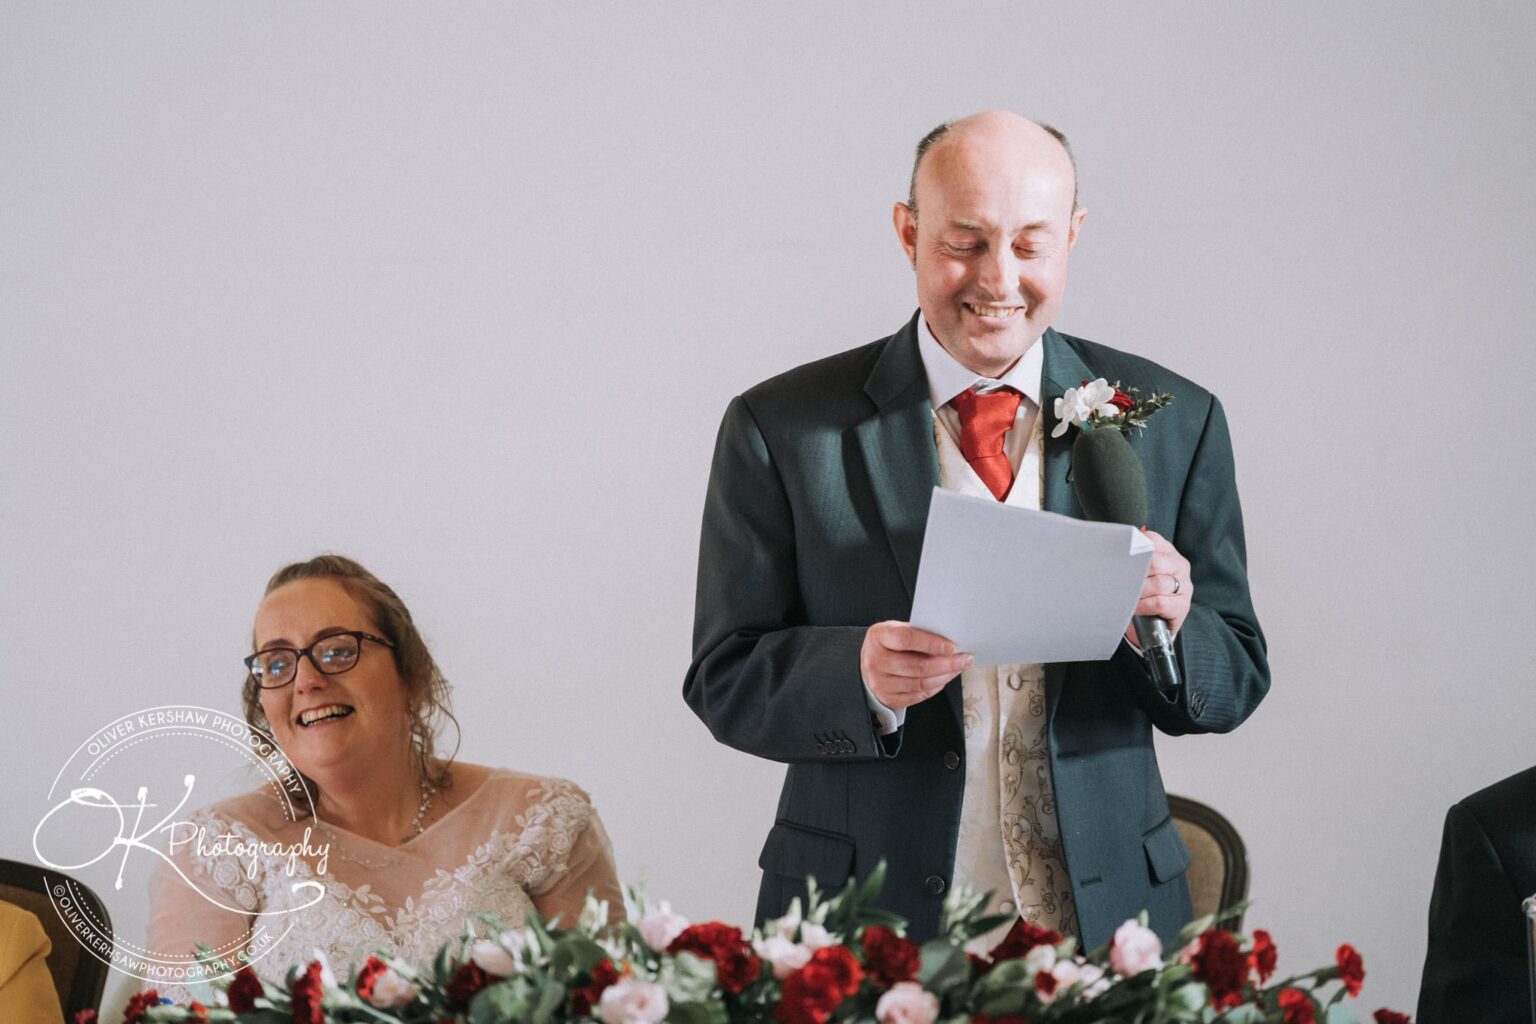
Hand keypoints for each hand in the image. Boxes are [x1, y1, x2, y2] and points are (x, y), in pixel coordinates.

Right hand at [860, 621, 971, 709]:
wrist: (870, 661)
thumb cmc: (890, 643)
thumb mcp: (897, 629)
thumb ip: (919, 633)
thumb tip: (950, 641)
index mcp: (878, 637)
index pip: (906, 639)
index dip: (931, 643)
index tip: (952, 647)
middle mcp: (875, 660)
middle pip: (917, 666)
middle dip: (946, 664)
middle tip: (964, 659)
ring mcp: (879, 682)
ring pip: (920, 683)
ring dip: (944, 677)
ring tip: (957, 668)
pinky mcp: (887, 697)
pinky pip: (917, 695)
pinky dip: (935, 688)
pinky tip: (943, 679)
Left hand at [1126, 529, 1191, 644]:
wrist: (1151, 625)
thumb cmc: (1141, 593)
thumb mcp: (1137, 572)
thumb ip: (1129, 558)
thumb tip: (1111, 547)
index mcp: (1167, 551)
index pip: (1151, 540)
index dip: (1133, 550)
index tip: (1119, 559)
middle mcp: (1178, 565)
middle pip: (1154, 562)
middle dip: (1134, 574)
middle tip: (1121, 582)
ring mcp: (1184, 585)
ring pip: (1158, 583)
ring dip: (1137, 592)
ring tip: (1126, 598)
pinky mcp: (1182, 605)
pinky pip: (1160, 602)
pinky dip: (1143, 606)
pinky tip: (1136, 609)